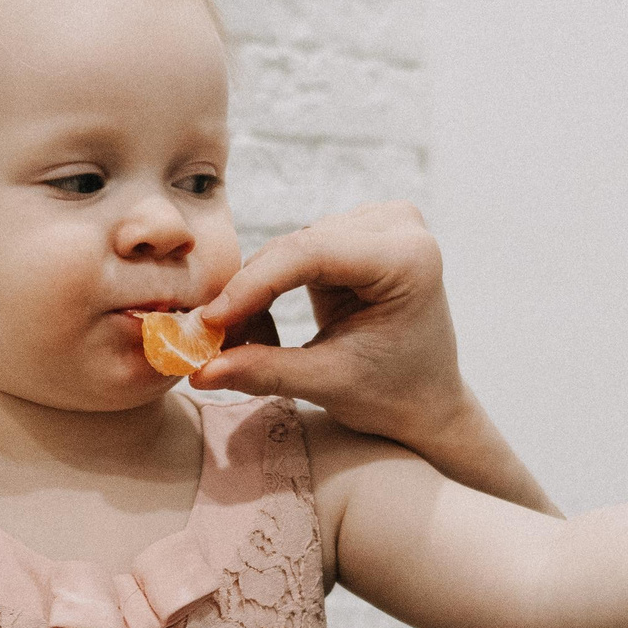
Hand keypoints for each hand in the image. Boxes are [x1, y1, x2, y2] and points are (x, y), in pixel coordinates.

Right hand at [190, 202, 471, 446]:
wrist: (428, 403)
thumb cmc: (393, 397)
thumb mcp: (329, 384)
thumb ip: (266, 372)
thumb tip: (199, 372)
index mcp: (408, 259)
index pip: (315, 254)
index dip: (255, 285)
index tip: (211, 321)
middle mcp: (398, 228)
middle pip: (300, 246)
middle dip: (250, 292)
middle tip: (208, 340)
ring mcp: (380, 225)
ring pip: (291, 247)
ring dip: (257, 292)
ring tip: (238, 342)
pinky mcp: (360, 234)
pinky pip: (296, 252)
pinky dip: (271, 288)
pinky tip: (258, 325)